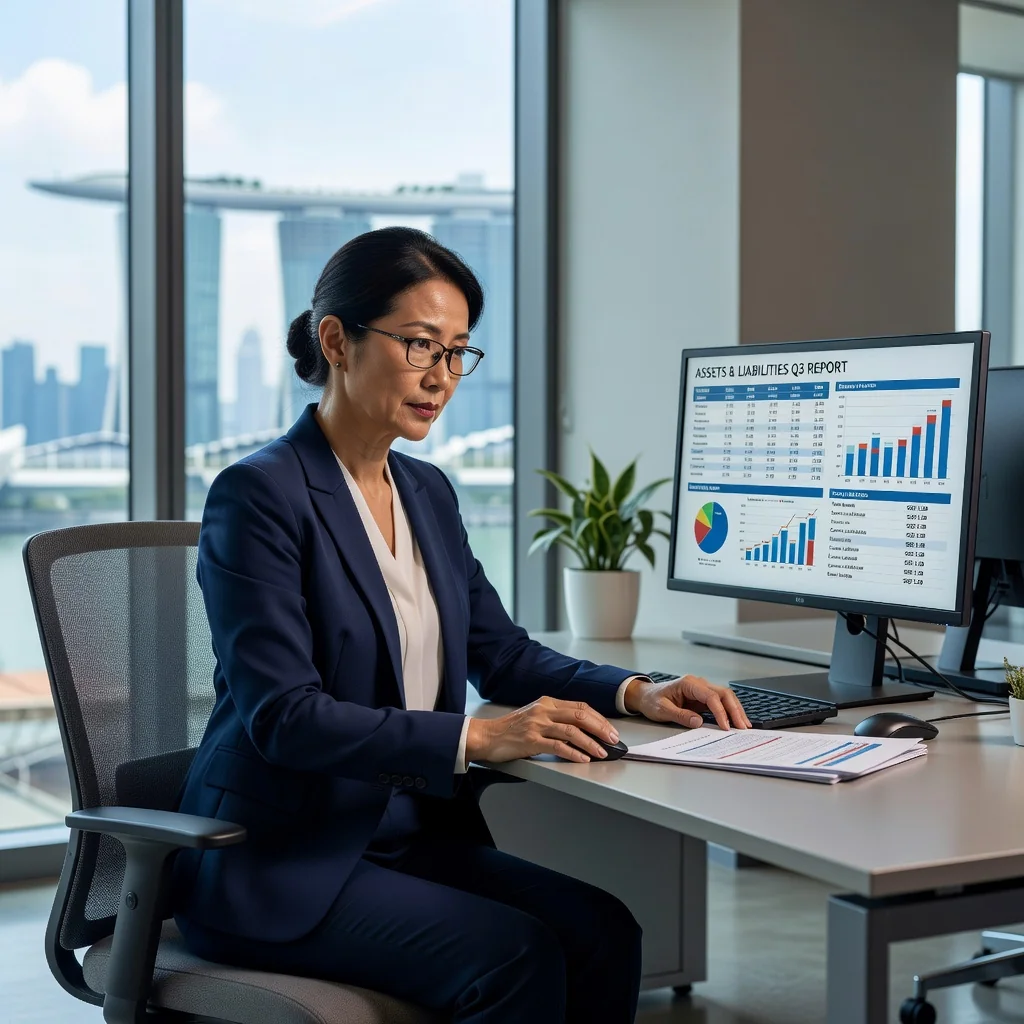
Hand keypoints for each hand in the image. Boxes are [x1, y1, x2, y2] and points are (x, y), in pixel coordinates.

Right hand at [466, 697, 619, 764]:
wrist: (487, 736)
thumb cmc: (511, 729)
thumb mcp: (535, 716)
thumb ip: (555, 718)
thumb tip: (581, 730)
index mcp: (547, 703)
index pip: (580, 706)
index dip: (598, 718)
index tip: (610, 729)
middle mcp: (543, 710)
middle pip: (580, 715)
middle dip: (600, 728)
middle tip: (613, 740)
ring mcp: (537, 725)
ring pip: (572, 731)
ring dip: (591, 742)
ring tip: (602, 752)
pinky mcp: (531, 740)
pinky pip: (558, 746)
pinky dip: (573, 753)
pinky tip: (583, 759)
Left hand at [625, 675, 750, 730]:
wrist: (645, 696)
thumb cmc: (652, 700)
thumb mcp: (662, 710)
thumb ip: (680, 715)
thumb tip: (698, 722)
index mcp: (688, 683)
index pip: (711, 696)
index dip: (720, 711)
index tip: (726, 726)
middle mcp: (698, 684)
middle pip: (723, 694)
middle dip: (735, 710)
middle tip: (743, 727)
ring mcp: (702, 690)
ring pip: (725, 697)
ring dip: (735, 710)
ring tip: (744, 725)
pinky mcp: (703, 698)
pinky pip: (720, 703)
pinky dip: (729, 712)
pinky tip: (736, 722)